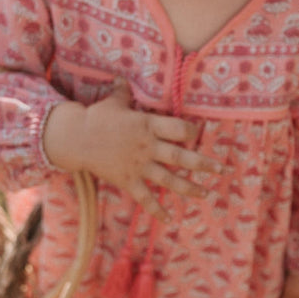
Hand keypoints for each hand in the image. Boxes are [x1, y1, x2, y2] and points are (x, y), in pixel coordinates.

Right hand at [43, 81, 224, 218]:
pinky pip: (146, 198)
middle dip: (204, 164)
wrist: (75, 138)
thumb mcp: (113, 102)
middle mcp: (147, 146)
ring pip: (170, 179)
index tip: (198, 133)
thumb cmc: (96, 118)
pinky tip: (169, 220)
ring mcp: (138, 165)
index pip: (178, 128)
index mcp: (147, 125)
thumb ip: (122, 92)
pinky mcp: (128, 181)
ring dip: (190, 188)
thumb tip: (121, 78)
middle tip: (223, 170)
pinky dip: (157, 210)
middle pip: (181, 157)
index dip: (191, 131)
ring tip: (207, 194)